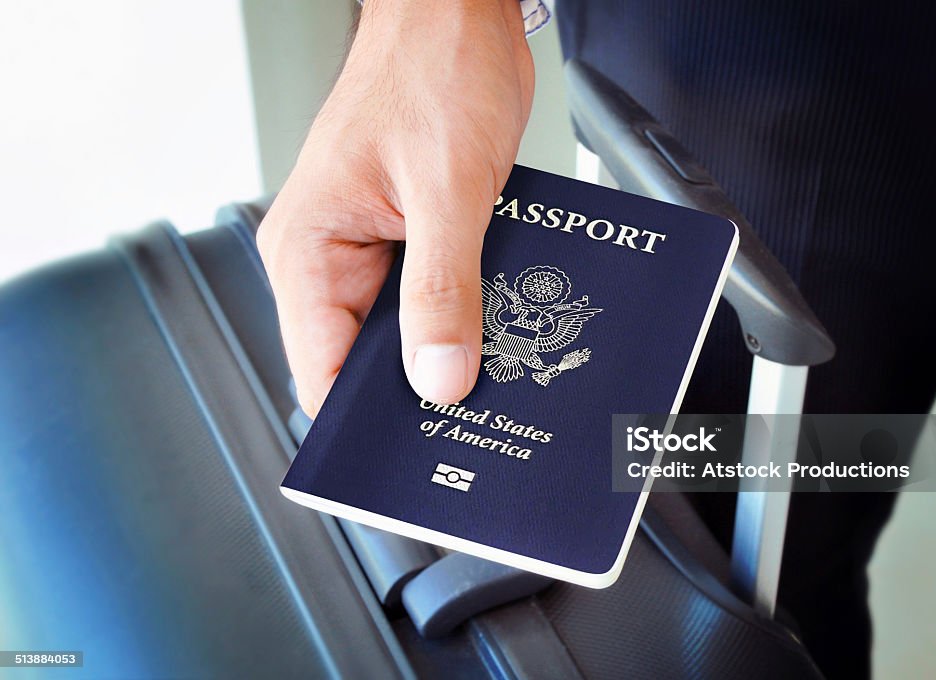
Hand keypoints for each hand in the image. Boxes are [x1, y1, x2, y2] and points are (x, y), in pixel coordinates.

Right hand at [257, 0, 533, 415]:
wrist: (458, 14)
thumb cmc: (434, 68)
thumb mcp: (446, 188)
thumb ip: (442, 290)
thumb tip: (438, 377)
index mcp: (308, 248)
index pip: (321, 371)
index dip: (364, 422)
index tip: (413, 457)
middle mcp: (329, 255)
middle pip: (364, 360)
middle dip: (417, 389)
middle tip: (474, 416)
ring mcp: (370, 249)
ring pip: (404, 333)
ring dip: (446, 350)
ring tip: (494, 369)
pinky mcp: (409, 237)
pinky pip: (432, 297)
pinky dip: (464, 314)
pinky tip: (499, 325)